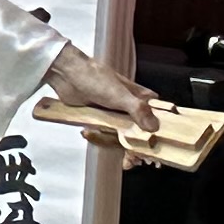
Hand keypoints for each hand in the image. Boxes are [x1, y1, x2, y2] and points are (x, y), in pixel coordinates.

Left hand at [44, 42, 161, 132]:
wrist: (67, 75)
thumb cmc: (95, 78)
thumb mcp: (121, 95)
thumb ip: (139, 110)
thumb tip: (154, 127)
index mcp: (140, 97)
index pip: (157, 116)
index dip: (156, 130)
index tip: (153, 142)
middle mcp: (129, 106)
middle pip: (138, 130)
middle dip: (132, 141)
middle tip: (127, 148)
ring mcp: (114, 113)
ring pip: (120, 134)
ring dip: (112, 139)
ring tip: (102, 138)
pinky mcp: (99, 118)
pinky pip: (103, 133)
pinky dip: (99, 136)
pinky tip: (89, 133)